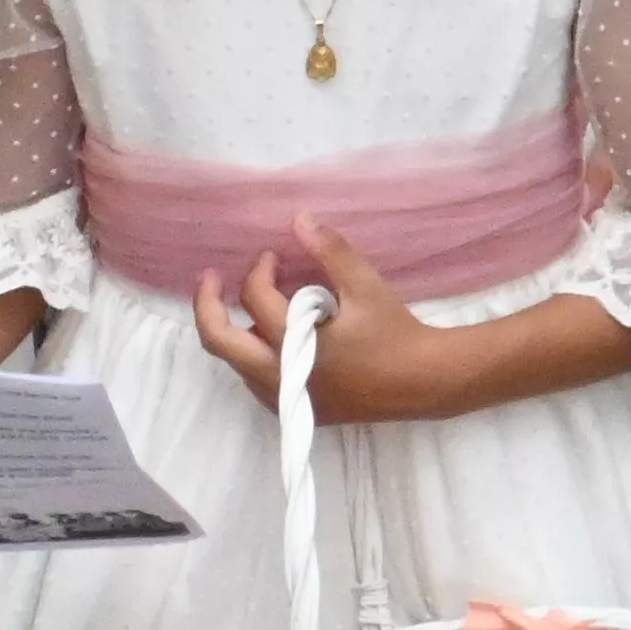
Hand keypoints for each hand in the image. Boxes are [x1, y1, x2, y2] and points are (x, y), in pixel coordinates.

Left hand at [193, 231, 457, 419]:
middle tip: (211, 278)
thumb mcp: (366, 286)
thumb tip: (300, 219)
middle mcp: (278, 377)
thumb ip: (331, 251)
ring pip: (235, 363)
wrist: (423, 382)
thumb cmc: (395, 333)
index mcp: (293, 344)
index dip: (258, 270)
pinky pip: (256, 380)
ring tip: (255, 307)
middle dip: (207, 305)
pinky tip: (274, 339)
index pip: (255, 299)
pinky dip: (254, 354)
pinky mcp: (298, 410)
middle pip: (218, 341)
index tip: (273, 256)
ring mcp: (284, 399)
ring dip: (235, 331)